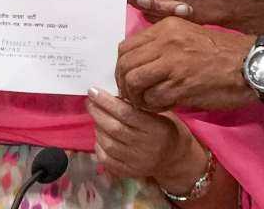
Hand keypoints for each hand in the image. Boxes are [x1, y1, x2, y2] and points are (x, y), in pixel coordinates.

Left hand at [86, 88, 202, 187]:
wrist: (174, 158)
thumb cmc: (164, 128)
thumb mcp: (159, 113)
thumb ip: (138, 105)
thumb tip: (109, 94)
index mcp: (155, 129)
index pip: (126, 113)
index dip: (106, 101)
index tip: (93, 91)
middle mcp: (146, 147)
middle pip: (114, 129)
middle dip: (97, 112)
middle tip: (89, 102)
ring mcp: (137, 162)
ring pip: (108, 144)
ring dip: (98, 128)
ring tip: (97, 117)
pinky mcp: (130, 173)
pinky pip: (107, 160)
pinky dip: (99, 146)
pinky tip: (100, 136)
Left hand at [117, 17, 254, 112]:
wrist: (253, 65)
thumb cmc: (224, 53)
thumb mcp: (190, 36)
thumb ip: (163, 45)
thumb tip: (140, 63)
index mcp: (166, 27)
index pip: (125, 47)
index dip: (123, 67)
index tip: (130, 79)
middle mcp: (165, 41)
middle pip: (124, 65)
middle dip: (124, 84)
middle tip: (133, 95)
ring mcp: (172, 63)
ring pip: (133, 81)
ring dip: (136, 97)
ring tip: (146, 103)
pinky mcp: (182, 85)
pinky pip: (152, 99)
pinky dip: (153, 107)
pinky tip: (162, 107)